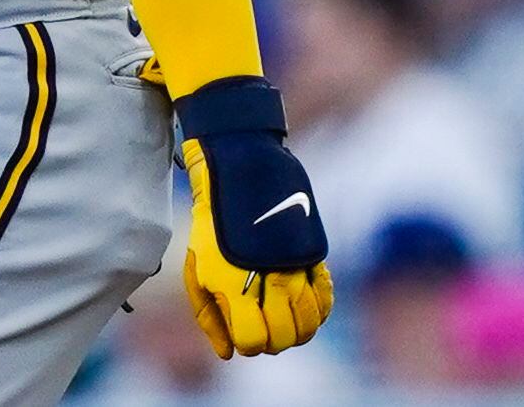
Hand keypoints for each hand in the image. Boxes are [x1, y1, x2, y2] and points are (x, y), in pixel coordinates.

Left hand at [176, 78, 334, 359]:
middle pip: (283, 339)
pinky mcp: (312, 254)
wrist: (239, 169)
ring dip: (296, 328)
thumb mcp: (196, 266)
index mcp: (233, 284)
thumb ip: (208, 313)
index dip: (247, 342)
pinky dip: (319, 310)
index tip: (241, 329)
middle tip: (261, 322)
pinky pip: (327, 300)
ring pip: (309, 325)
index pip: (253, 343)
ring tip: (280, 314)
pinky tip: (302, 301)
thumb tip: (226, 353)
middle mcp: (267, 280)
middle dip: (271, 338)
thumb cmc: (211, 222)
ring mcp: (293, 267)